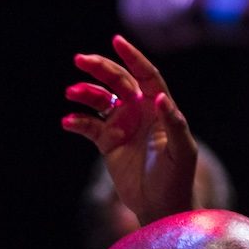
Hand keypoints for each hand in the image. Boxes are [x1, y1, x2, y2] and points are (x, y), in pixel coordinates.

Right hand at [61, 35, 197, 225]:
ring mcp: (123, 126)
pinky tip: (67, 122)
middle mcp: (140, 112)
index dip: (132, 58)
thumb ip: (173, 122)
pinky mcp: (108, 143)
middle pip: (118, 82)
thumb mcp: (181, 150)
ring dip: (85, 94)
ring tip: (71, 92)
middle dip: (100, 68)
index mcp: (159, 108)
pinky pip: (89, 126)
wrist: (161, 206)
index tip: (116, 42)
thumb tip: (160, 98)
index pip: (146, 75)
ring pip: (101, 101)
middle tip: (79, 59)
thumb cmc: (177, 178)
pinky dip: (77, 122)